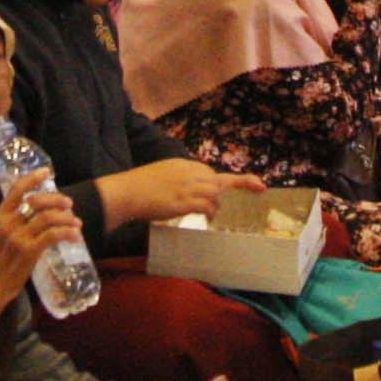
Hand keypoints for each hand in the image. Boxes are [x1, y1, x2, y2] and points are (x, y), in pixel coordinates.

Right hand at [0, 171, 79, 317]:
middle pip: (38, 201)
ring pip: (49, 217)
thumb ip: (13, 221)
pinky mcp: (29, 251)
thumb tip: (36, 209)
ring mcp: (18, 237)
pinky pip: (54, 235)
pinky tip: (74, 237)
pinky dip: (68, 233)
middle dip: (57, 200)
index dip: (33, 178)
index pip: (17, 190)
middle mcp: (7, 223)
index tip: (48, 172)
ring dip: (67, 218)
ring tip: (76, 223)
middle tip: (69, 204)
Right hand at [98, 160, 262, 228]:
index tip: (253, 184)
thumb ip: (178, 179)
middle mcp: (187, 172)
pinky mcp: (183, 201)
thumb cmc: (139, 187)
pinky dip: (210, 211)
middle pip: (215, 180)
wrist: (126, 192)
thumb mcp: (161, 174)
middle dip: (221, 192)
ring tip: (210, 213)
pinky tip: (208, 216)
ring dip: (215, 204)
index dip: (224, 181)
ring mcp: (186, 187)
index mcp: (181, 164)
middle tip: (222, 205)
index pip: (207, 171)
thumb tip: (189, 192)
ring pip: (214, 192)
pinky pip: (206, 205)